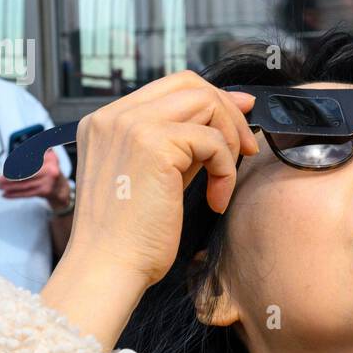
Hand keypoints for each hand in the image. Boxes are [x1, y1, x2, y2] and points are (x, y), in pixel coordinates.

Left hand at [0, 148, 69, 207]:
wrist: (61, 188)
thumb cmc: (49, 170)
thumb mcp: (46, 157)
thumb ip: (36, 150)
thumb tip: (22, 148)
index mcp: (51, 159)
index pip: (30, 161)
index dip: (16, 165)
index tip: (6, 168)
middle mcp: (51, 171)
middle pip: (26, 174)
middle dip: (10, 177)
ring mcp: (48, 182)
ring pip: (24, 185)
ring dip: (9, 187)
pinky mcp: (45, 192)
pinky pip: (27, 193)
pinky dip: (15, 194)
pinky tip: (6, 194)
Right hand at [59, 71, 256, 290]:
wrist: (108, 268)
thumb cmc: (131, 235)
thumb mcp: (156, 175)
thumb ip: (184, 142)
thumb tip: (232, 109)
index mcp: (107, 121)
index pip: (171, 86)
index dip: (213, 99)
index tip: (240, 119)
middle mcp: (114, 116)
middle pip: (190, 84)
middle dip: (228, 113)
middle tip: (245, 149)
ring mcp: (131, 125)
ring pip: (206, 104)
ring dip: (228, 142)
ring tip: (223, 182)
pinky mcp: (153, 144)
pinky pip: (213, 140)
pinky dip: (225, 170)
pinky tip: (215, 200)